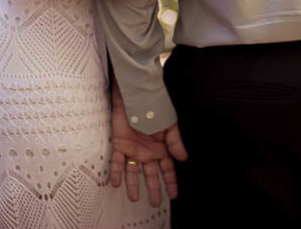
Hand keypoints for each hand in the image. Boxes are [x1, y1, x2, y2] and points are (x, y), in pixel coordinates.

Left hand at [109, 84, 179, 204]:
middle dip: (154, 189)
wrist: (137, 96)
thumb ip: (175, 143)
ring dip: (133, 185)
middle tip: (155, 203)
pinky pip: (116, 161)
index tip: (173, 195)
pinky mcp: (119, 144)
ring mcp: (133, 149)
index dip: (171, 182)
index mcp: (160, 148)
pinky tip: (116, 183)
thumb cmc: (155, 108)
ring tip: (133, 198)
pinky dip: (116, 172)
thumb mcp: (170, 126)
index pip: (167, 169)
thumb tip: (183, 159)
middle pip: (150, 174)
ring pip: (133, 171)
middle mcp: (147, 152)